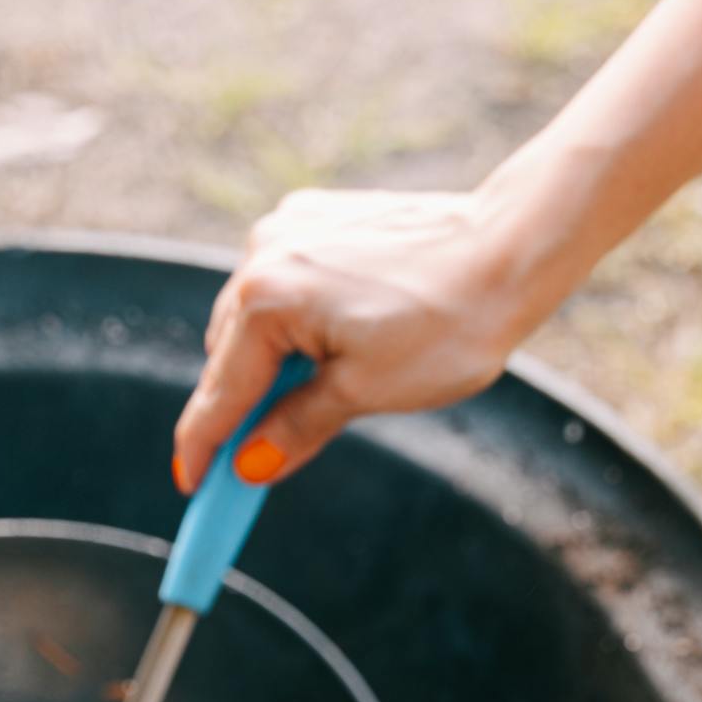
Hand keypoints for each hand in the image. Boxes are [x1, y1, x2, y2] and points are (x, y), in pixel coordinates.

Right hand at [170, 189, 543, 493]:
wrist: (510, 248)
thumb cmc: (448, 324)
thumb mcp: (366, 393)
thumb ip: (296, 428)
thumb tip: (250, 465)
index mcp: (268, 299)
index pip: (221, 393)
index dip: (204, 448)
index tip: (192, 486)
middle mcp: (263, 253)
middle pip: (229, 352)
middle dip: (239, 405)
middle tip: (251, 461)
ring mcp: (288, 227)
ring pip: (255, 315)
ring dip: (269, 360)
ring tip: (311, 397)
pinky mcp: (315, 215)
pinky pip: (286, 280)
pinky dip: (295, 319)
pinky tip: (335, 341)